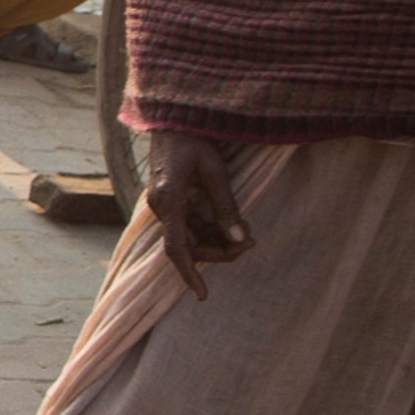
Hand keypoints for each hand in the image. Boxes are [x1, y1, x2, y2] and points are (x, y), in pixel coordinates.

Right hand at [143, 130, 250, 298]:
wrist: (172, 119)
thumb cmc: (193, 140)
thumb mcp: (215, 171)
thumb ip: (226, 207)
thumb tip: (240, 239)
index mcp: (169, 201)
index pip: (177, 247)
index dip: (189, 273)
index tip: (203, 295)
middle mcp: (162, 207)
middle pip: (189, 246)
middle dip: (219, 252)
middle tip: (252, 243)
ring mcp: (165, 205)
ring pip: (191, 238)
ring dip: (217, 241)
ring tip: (247, 232)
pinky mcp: (172, 201)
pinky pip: (191, 225)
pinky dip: (212, 230)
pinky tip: (232, 223)